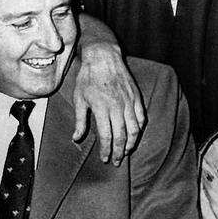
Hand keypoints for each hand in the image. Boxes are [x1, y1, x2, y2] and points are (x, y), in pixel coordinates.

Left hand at [72, 42, 145, 165]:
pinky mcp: (136, 96)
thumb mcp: (79, 98)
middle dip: (119, 152)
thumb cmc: (88, 77)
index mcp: (102, 108)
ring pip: (134, 129)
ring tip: (126, 151)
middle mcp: (117, 106)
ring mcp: (129, 101)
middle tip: (117, 162)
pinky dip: (140, 129)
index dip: (106, 150)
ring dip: (131, 143)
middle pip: (121, 136)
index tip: (105, 159)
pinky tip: (135, 135)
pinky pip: (141, 117)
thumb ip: (80, 121)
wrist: (103, 57)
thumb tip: (76, 139)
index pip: (106, 136)